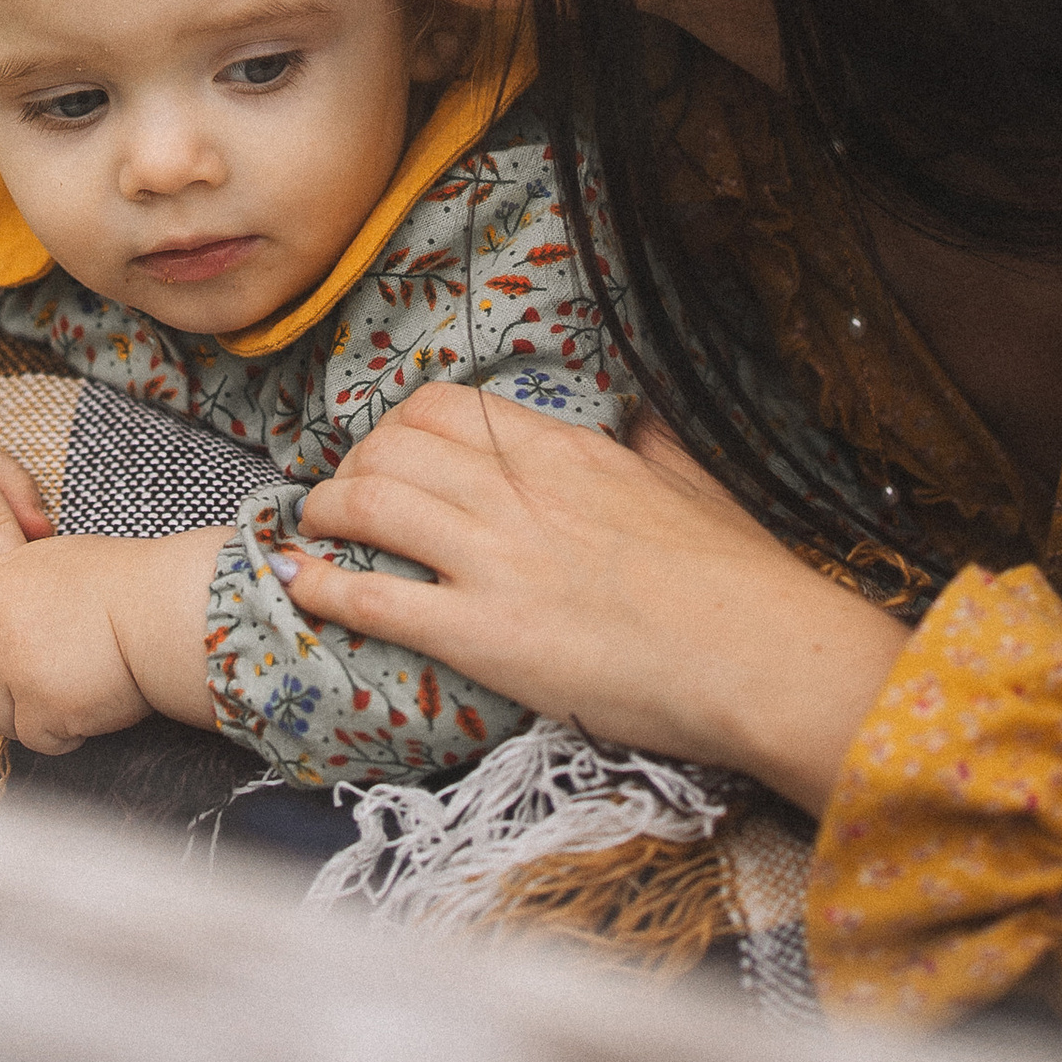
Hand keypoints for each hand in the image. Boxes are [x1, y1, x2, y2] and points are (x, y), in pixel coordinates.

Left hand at [0, 526, 222, 754]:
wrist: (164, 610)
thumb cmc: (122, 584)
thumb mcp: (50, 562)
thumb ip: (5, 589)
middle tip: (23, 684)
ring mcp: (16, 664)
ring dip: (23, 714)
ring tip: (65, 689)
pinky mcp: (42, 705)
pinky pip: (33, 738)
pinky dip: (58, 733)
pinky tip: (85, 706)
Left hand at [281, 387, 907, 814]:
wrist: (759, 654)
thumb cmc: (737, 576)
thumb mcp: (688, 479)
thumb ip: (648, 440)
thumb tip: (638, 414)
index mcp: (562, 448)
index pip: (444, 408)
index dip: (398, 427)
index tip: (387, 451)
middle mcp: (517, 490)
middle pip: (393, 446)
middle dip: (354, 465)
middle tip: (344, 494)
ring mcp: (496, 560)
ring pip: (372, 503)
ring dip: (328, 512)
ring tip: (315, 528)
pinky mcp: (484, 634)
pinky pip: (378, 596)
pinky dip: (327, 585)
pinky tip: (302, 584)